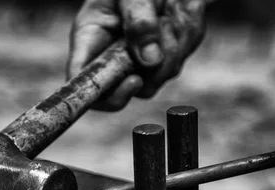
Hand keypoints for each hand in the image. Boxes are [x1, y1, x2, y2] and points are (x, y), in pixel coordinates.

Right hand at [66, 0, 207, 110]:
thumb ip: (138, 20)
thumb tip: (151, 60)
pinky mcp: (162, 55)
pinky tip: (180, 9)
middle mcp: (113, 56)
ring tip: (173, 6)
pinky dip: (187, 31)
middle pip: (137, 87)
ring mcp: (140, 60)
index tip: (135, 80)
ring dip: (177, 39)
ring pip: (164, 72)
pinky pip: (181, 56)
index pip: (87, 85)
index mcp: (90, 40)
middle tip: (167, 22)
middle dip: (160, 61)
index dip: (108, 96)